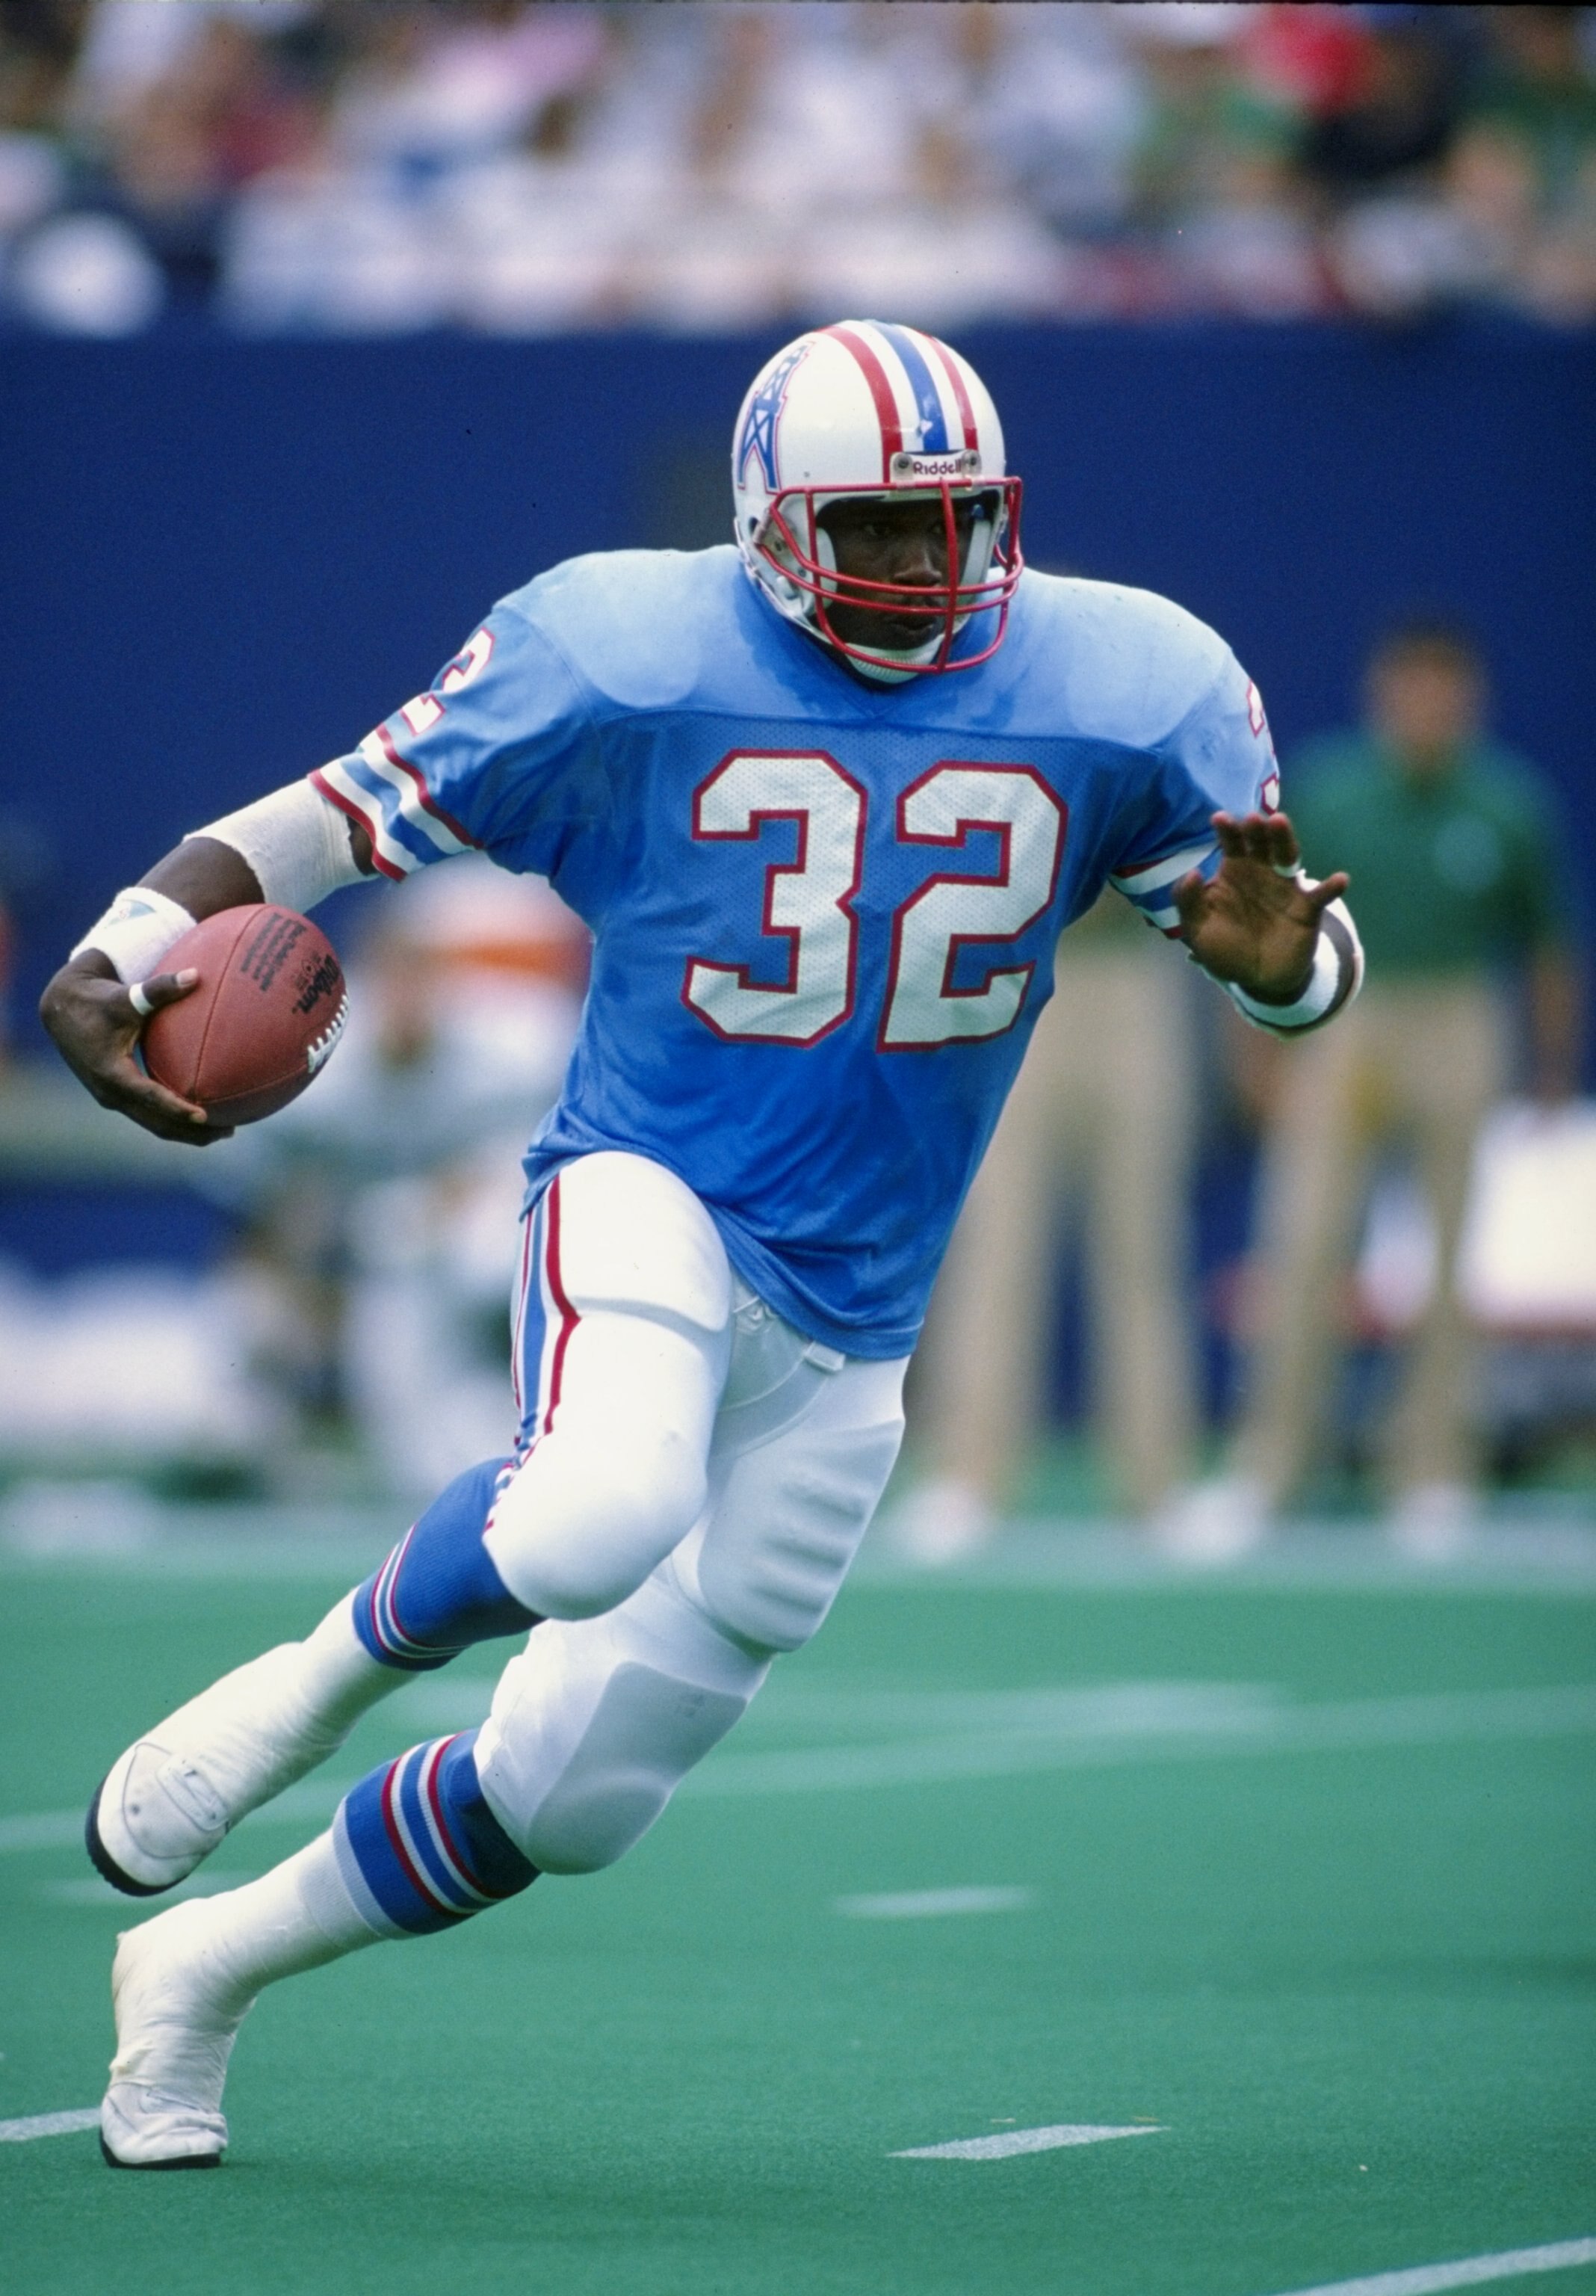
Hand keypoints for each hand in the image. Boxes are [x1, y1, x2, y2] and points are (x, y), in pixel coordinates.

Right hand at [38, 955, 234, 1143]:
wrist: (62, 1010)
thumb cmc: (97, 1000)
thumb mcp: (126, 996)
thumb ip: (160, 988)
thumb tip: (195, 975)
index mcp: (111, 1073)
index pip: (149, 1098)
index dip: (176, 1109)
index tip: (205, 1117)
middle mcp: (110, 1092)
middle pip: (156, 1123)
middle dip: (192, 1133)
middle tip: (230, 1131)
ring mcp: (112, 1097)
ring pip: (153, 1124)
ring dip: (186, 1132)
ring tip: (225, 1131)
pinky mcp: (116, 1095)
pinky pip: (149, 1114)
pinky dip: (174, 1118)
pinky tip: (204, 1115)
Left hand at [1173, 811, 1348, 1002]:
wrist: (1258, 978)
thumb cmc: (1227, 948)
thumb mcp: (1199, 929)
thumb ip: (1189, 902)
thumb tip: (1192, 873)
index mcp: (1234, 872)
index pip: (1231, 844)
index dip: (1226, 830)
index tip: (1220, 819)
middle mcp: (1261, 872)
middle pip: (1260, 843)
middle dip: (1256, 829)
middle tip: (1252, 818)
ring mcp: (1286, 888)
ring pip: (1287, 857)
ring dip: (1285, 839)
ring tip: (1280, 822)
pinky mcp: (1307, 909)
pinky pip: (1321, 896)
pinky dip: (1331, 887)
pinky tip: (1340, 879)